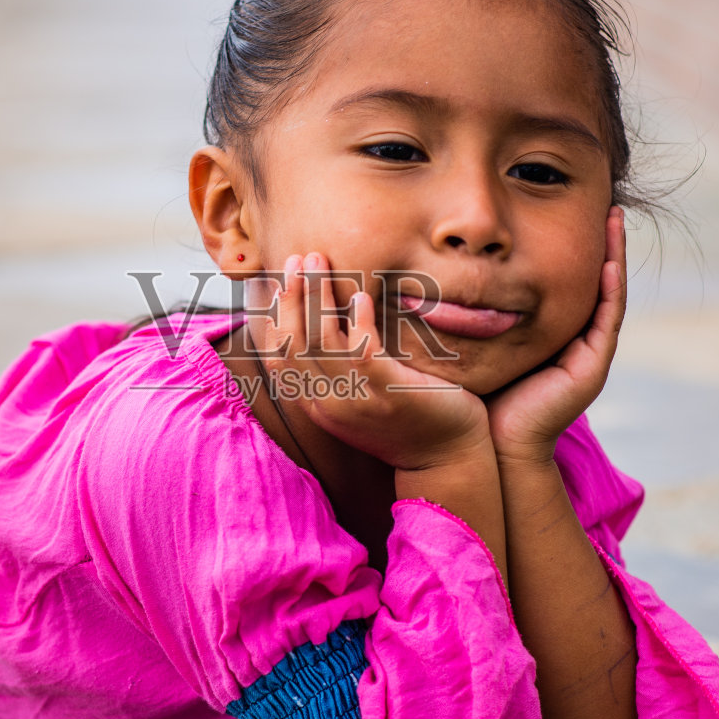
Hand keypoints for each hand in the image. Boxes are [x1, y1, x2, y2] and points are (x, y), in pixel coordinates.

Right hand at [260, 252, 490, 471]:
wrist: (445, 460)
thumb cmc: (407, 420)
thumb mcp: (360, 398)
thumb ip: (338, 369)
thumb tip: (326, 325)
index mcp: (317, 406)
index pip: (278, 357)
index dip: (274, 317)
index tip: (277, 282)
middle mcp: (329, 404)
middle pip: (293, 343)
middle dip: (291, 296)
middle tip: (296, 259)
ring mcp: (356, 399)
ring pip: (322, 339)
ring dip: (317, 295)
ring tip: (320, 261)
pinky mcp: (387, 391)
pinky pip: (363, 348)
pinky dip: (359, 318)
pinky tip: (363, 294)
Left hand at [487, 207, 625, 466]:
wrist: (491, 444)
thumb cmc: (475, 395)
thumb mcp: (472, 340)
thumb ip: (468, 311)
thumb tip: (442, 272)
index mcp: (548, 333)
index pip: (564, 279)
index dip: (569, 245)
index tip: (568, 208)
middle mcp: (573, 340)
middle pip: (592, 281)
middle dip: (600, 242)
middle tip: (604, 203)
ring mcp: (587, 353)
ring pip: (607, 293)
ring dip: (614, 255)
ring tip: (614, 217)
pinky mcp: (592, 366)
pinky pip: (607, 318)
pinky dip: (611, 287)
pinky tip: (609, 259)